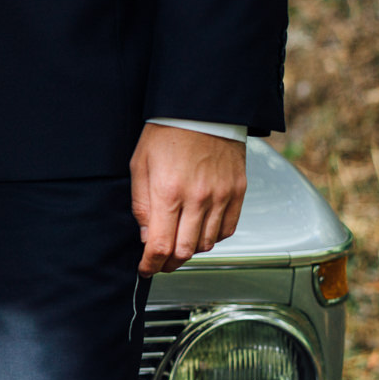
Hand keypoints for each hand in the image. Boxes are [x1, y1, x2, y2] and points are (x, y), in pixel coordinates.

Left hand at [130, 122, 247, 275]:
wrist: (202, 109)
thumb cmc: (167, 133)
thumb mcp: (140, 166)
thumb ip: (142, 205)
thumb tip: (146, 237)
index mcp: (169, 192)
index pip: (160, 246)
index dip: (151, 265)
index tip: (145, 269)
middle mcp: (198, 198)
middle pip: (185, 251)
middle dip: (169, 263)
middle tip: (160, 263)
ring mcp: (222, 196)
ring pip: (207, 243)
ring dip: (190, 251)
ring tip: (178, 245)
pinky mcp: (238, 191)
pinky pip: (228, 229)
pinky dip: (213, 238)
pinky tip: (200, 231)